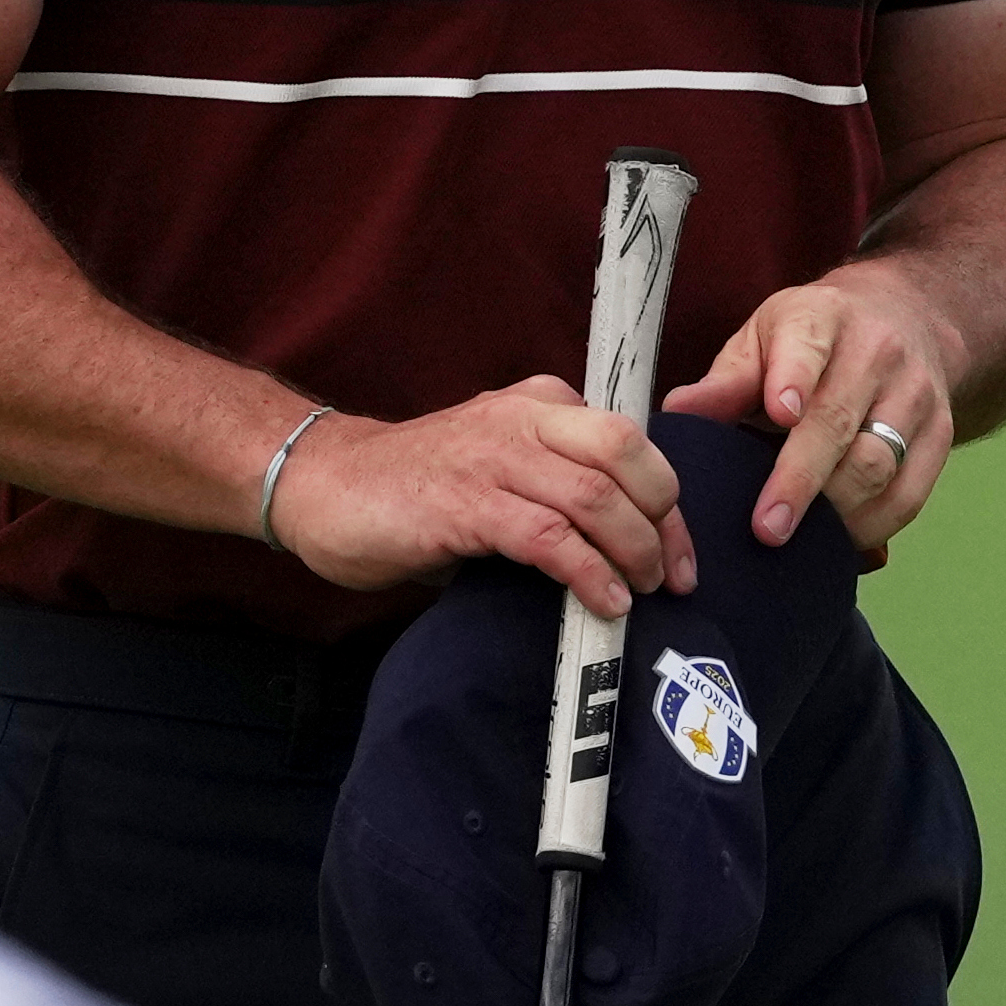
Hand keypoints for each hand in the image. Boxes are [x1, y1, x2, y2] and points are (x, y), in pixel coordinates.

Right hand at [264, 376, 692, 616]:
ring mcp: (494, 458)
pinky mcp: (465, 505)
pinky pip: (549, 537)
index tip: (681, 555)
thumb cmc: (418, 485)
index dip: (669, 505)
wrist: (323, 484)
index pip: (632, 444)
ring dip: (633, 551)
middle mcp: (525, 420)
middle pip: (628, 456)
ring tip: (642, 591)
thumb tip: (628, 544)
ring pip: (596, 496)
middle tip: (670, 575)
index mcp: (543, 404)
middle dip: (663, 522)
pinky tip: (604, 601)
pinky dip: (588, 573)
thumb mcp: (502, 463)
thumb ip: (557, 483)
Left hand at [666, 266, 963, 552]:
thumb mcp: (765, 337)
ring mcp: (916, 394)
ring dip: (836, 511)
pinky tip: (837, 542)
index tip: (779, 414)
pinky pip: (910, 493)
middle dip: (802, 479)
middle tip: (767, 529)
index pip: (809, 347)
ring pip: (881, 462)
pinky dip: (873, 525)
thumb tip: (679, 414)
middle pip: (841, 421)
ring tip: (797, 544)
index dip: (794, 380)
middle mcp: (878, 352)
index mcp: (823, 319)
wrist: (904, 317)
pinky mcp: (941, 434)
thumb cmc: (814, 340)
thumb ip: (727, 380)